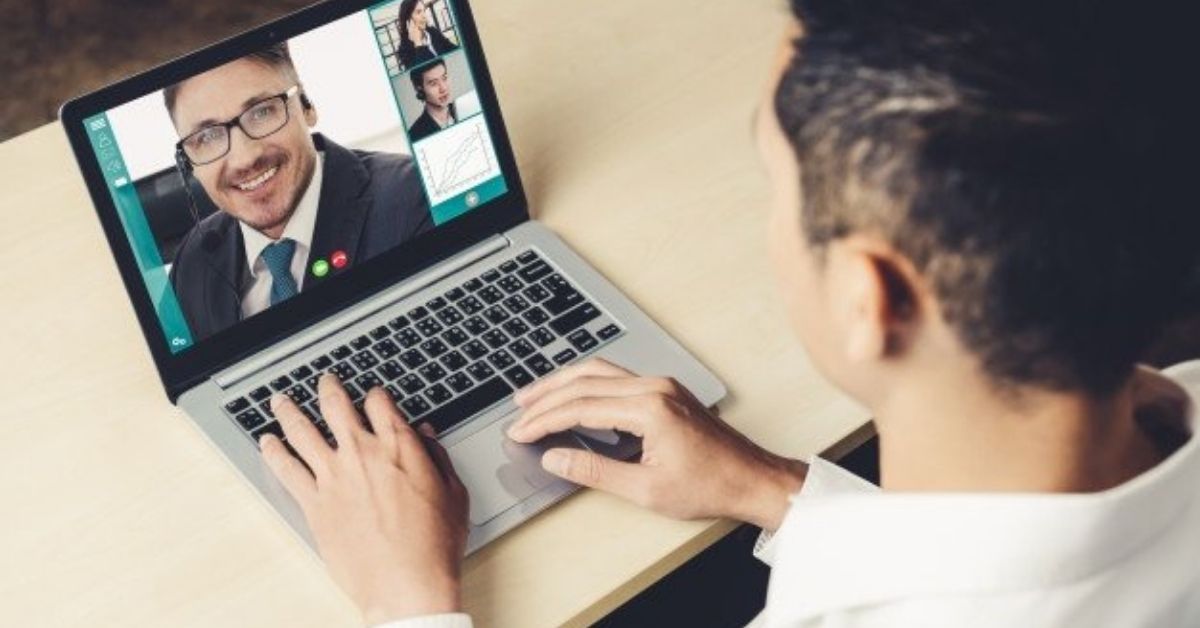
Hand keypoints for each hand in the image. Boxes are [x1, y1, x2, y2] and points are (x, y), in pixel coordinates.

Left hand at [260, 374, 468, 624]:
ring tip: (280, 400)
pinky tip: (267, 443)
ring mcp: (334, 476)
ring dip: (289, 411)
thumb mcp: (453, 494)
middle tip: (324, 381)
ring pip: (302, 430)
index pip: (379, 401)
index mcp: (398, 446)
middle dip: (328, 388)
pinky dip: (274, 452)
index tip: (373, 396)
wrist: (406, 584)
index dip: (375, 394)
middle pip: (335, 405)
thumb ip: (437, 458)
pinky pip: (286, 469)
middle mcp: (362, 453)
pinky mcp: (314, 503)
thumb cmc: (433, 545)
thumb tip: (426, 437)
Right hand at [507, 359, 805, 531]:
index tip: (521, 433)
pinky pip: (616, 377)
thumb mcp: (644, 490)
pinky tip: (573, 394)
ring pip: (599, 372)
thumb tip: (555, 458)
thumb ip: (593, 471)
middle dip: (546, 398)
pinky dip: (587, 384)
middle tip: (518, 413)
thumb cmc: (709, 486)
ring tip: (534, 397)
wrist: (751, 478)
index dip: (544, 421)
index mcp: (649, 409)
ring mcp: (661, 385)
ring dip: (564, 383)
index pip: (580, 407)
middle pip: (585, 382)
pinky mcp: (666, 390)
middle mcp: (654, 387)